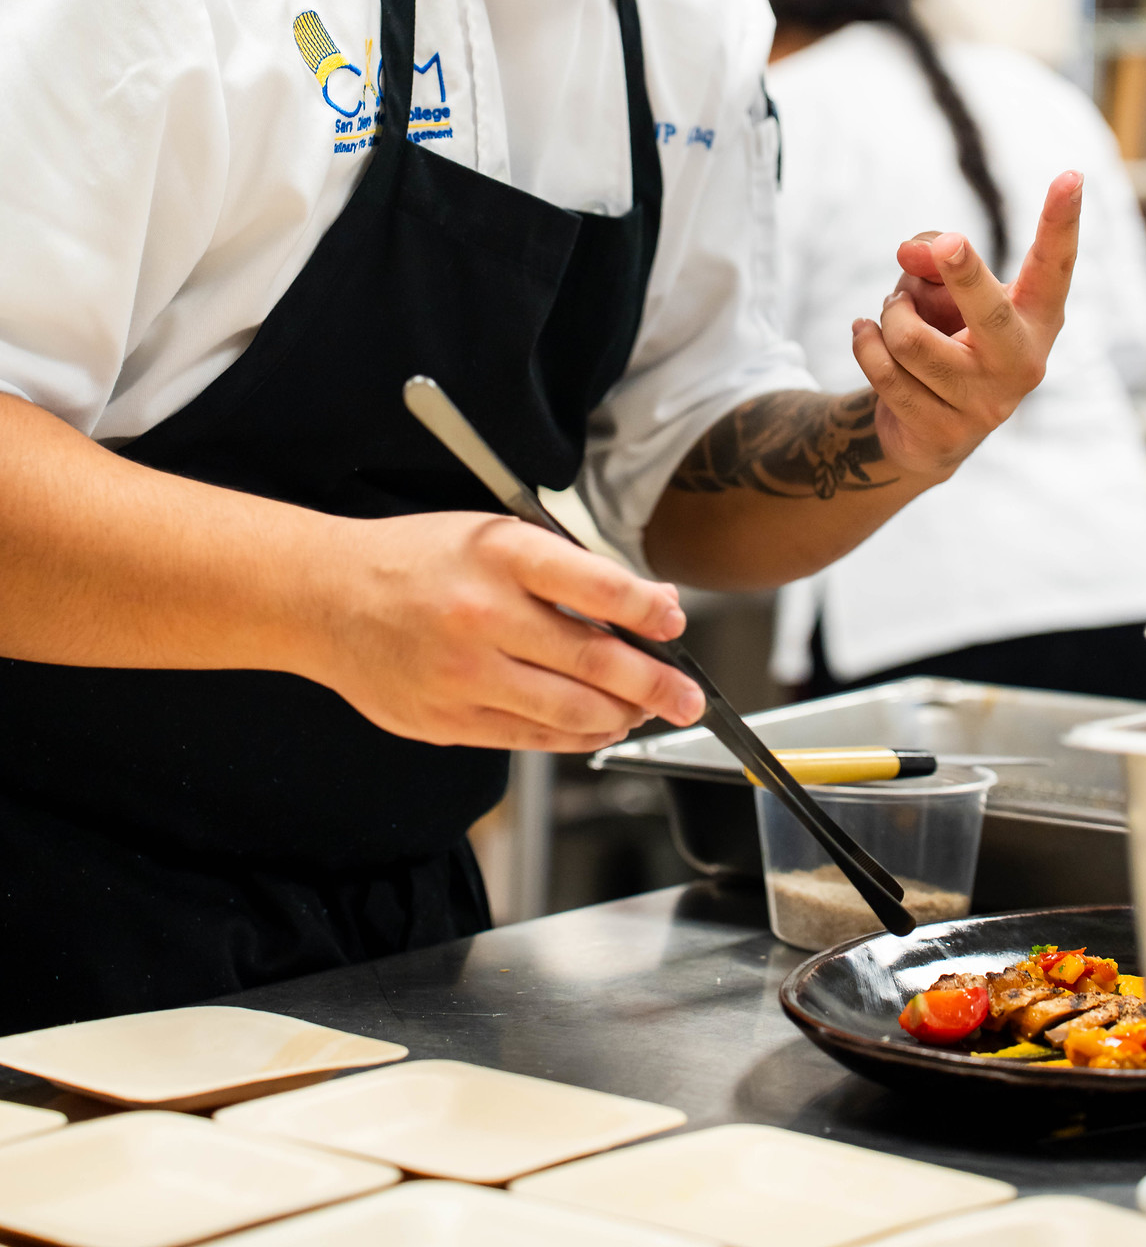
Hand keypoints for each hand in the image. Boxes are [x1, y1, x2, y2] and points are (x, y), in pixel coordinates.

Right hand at [314, 512, 705, 751]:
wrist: (326, 598)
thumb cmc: (419, 559)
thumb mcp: (494, 535)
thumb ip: (571, 570)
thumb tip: (651, 605)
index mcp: (500, 555)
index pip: (597, 586)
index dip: (648, 610)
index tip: (675, 624)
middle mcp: (483, 615)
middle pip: (593, 661)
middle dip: (656, 684)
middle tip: (690, 697)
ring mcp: (463, 675)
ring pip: (569, 711)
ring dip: (622, 716)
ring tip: (647, 711)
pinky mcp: (448, 720)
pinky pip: (531, 738)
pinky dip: (574, 736)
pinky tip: (596, 725)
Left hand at [851, 170, 1082, 485]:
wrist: (927, 431)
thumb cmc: (946, 334)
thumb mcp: (943, 285)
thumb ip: (932, 254)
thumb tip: (910, 254)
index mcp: (1037, 318)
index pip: (1054, 265)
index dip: (1061, 221)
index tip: (1072, 174)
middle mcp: (1023, 363)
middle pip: (990, 310)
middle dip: (964, 273)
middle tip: (949, 245)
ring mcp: (985, 405)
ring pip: (912, 339)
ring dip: (890, 313)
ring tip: (893, 312)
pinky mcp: (943, 433)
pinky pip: (883, 372)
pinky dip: (864, 342)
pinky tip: (865, 334)